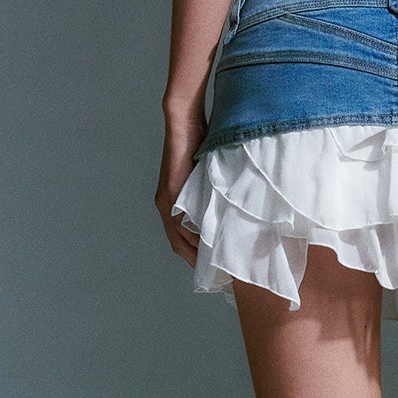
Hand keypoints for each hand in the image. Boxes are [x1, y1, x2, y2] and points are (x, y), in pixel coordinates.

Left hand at [156, 110, 206, 266]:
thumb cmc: (200, 144)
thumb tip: (232, 209)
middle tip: (216, 275)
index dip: (195, 255)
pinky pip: (180, 221)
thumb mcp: (208, 176)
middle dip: (195, 261)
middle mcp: (166, 205)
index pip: (181, 239)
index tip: (213, 267)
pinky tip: (207, 244)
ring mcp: (167, 199)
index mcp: (173, 203)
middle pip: (177, 244)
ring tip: (215, 264)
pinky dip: (193, 235)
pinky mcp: (171, 191)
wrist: (184, 122)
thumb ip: (213, 194)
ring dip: (196, 252)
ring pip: (178, 236)